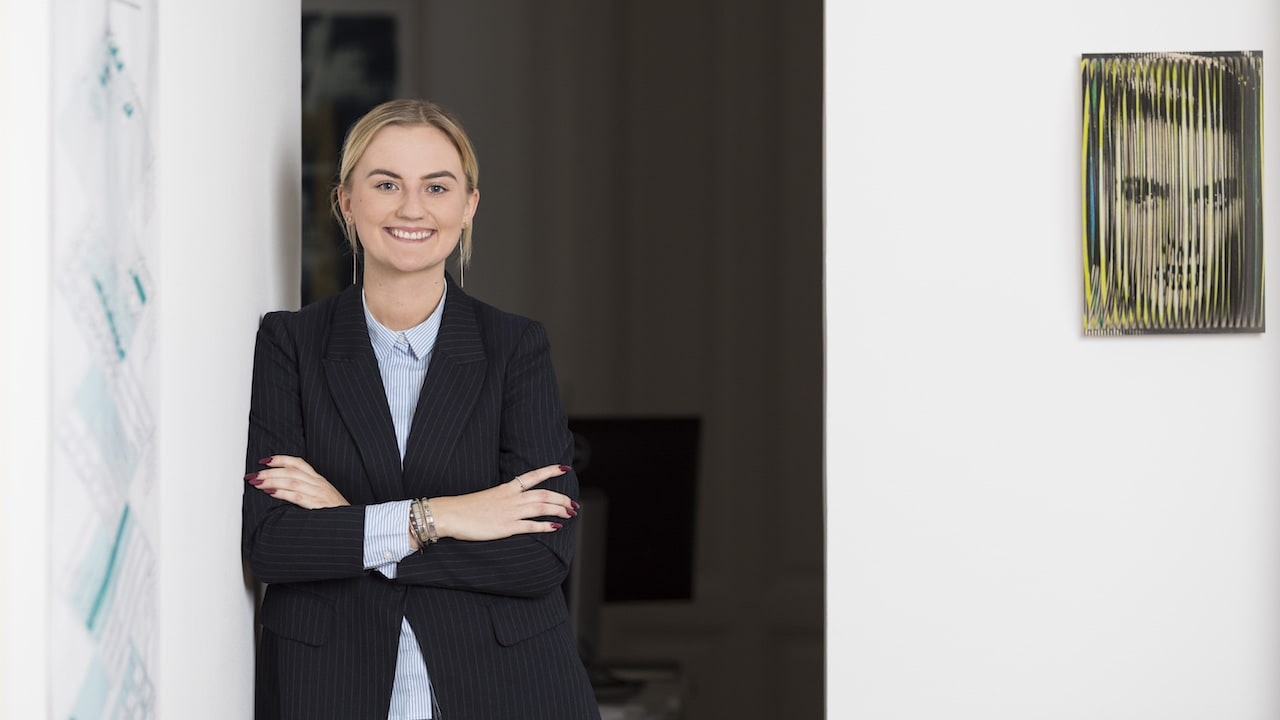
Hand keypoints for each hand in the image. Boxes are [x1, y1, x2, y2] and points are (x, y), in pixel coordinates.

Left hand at [247, 455, 349, 508]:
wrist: (353, 523)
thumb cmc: (335, 511)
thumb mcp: (323, 495)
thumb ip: (306, 488)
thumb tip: (283, 487)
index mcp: (318, 479)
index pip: (298, 463)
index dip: (280, 459)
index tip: (265, 461)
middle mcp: (318, 483)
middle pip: (291, 471)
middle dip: (270, 472)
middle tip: (254, 474)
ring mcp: (318, 493)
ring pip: (292, 481)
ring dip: (272, 480)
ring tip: (257, 482)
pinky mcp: (317, 505)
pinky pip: (297, 496)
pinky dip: (283, 493)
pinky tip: (271, 492)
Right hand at [430, 464, 577, 541]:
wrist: (450, 515)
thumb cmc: (465, 508)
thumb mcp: (488, 497)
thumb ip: (504, 498)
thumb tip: (516, 502)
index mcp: (507, 488)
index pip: (533, 476)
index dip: (551, 471)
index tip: (565, 467)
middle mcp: (512, 498)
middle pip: (544, 493)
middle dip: (562, 498)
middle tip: (574, 504)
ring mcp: (510, 512)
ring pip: (542, 506)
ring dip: (559, 509)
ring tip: (571, 513)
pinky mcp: (507, 527)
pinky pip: (531, 525)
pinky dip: (546, 525)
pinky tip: (556, 527)